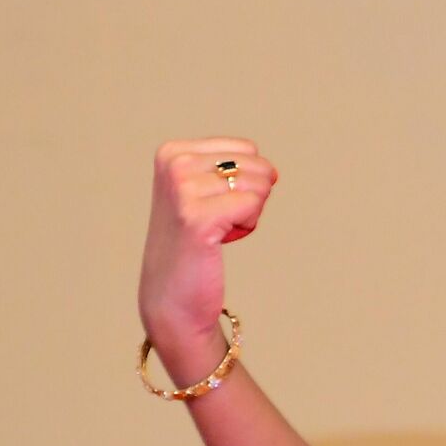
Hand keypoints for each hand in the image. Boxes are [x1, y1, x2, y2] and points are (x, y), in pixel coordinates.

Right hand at [140, 138, 277, 356]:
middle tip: (217, 222)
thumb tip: (272, 171)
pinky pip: (253, 205)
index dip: (244, 181)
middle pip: (256, 164)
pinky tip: (220, 240)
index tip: (214, 205)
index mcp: (173, 152)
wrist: (173, 296)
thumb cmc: (195, 244)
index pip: (247, 149)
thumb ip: (231, 168)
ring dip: (248, 214)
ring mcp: (182, 189)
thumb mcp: (204, 192)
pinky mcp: (196, 217)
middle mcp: (174, 163)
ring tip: (215, 232)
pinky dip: (247, 225)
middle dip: (249, 197)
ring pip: (258, 185)